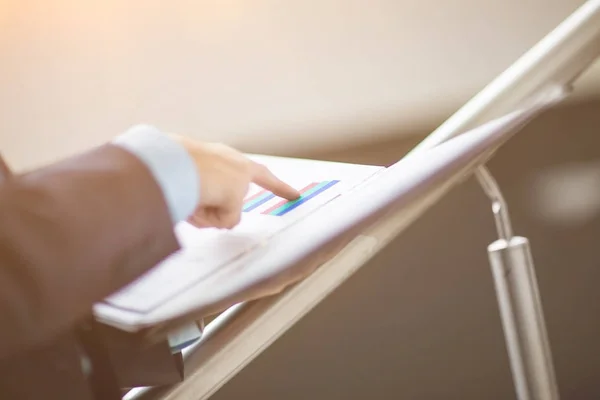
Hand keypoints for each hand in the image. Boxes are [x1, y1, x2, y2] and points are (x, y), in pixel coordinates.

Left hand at [171, 134, 299, 228]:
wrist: (176, 167)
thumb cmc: (209, 179)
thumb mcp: (233, 206)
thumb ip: (231, 216)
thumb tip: (216, 216)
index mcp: (243, 167)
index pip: (267, 180)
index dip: (281, 190)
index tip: (294, 195)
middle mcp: (223, 162)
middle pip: (228, 202)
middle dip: (215, 213)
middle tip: (204, 212)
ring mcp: (201, 164)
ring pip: (206, 204)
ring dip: (200, 212)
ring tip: (192, 207)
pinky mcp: (180, 169)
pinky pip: (188, 198)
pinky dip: (184, 204)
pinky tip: (178, 200)